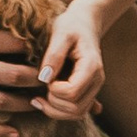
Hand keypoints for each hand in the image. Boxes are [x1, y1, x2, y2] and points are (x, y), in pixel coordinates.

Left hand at [36, 0, 104, 122]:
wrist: (84, 23)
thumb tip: (45, 79)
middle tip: (40, 90)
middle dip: (53, 104)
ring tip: (38, 98)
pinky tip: (47, 101)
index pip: (72, 93)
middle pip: (76, 109)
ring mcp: (95, 88)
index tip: (44, 77)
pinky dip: (61, 112)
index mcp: (91, 66)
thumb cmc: (71, 25)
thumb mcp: (60, 33)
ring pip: (77, 114)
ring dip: (55, 111)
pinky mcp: (88, 92)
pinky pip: (78, 112)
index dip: (54, 90)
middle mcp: (97, 80)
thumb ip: (53, 55)